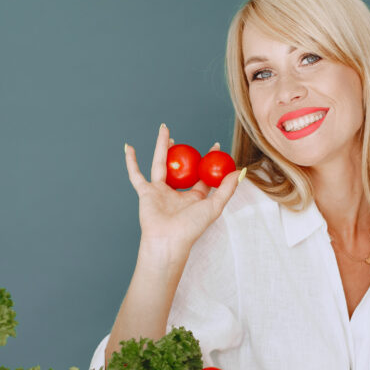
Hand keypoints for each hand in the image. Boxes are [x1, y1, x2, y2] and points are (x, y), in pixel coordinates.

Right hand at [124, 123, 242, 261]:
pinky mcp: (146, 193)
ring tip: (164, 129)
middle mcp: (176, 193)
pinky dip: (131, 162)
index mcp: (193, 197)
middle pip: (179, 166)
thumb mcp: (214, 206)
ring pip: (160, 163)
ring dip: (161, 146)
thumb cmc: (192, 227)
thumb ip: (227, 188)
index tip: (215, 145)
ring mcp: (160, 192)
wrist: (168, 240)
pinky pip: (136, 175)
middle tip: (184, 138)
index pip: (202, 174)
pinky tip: (128, 147)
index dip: (208, 159)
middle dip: (181, 151)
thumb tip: (240, 170)